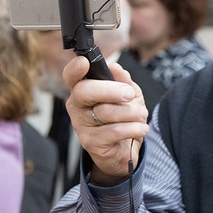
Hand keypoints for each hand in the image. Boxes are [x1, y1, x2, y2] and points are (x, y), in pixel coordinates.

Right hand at [62, 55, 148, 184]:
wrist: (124, 150)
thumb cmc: (123, 117)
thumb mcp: (128, 95)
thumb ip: (123, 80)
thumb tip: (116, 68)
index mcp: (83, 89)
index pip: (71, 76)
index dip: (75, 68)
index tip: (85, 62)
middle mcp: (77, 106)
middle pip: (84, 91)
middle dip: (111, 90)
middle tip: (129, 94)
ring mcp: (81, 125)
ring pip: (105, 111)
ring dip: (131, 112)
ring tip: (141, 114)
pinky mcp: (91, 142)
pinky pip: (114, 131)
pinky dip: (133, 128)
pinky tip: (141, 128)